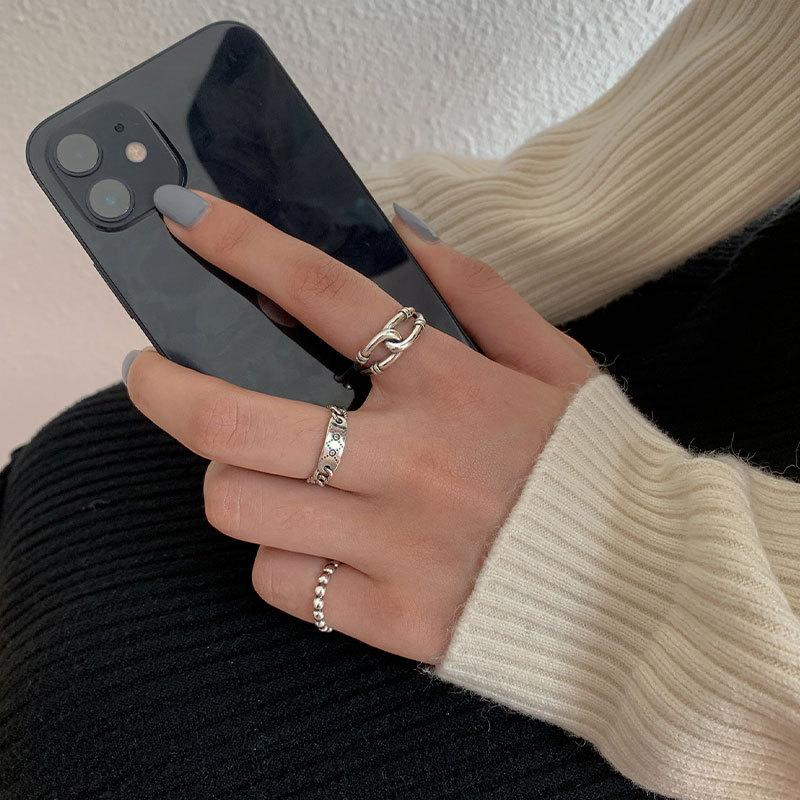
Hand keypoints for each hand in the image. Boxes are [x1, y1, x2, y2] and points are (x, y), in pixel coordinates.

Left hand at [124, 189, 596, 662]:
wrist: (643, 590)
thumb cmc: (591, 468)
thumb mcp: (556, 364)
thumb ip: (481, 292)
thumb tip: (399, 232)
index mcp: (451, 386)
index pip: (327, 296)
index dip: (244, 248)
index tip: (185, 223)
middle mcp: (409, 462)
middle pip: (238, 419)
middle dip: (166, 388)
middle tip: (149, 371)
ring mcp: (394, 548)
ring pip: (241, 507)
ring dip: (234, 481)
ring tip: (264, 473)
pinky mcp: (390, 620)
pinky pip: (280, 581)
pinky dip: (281, 557)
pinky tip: (318, 546)